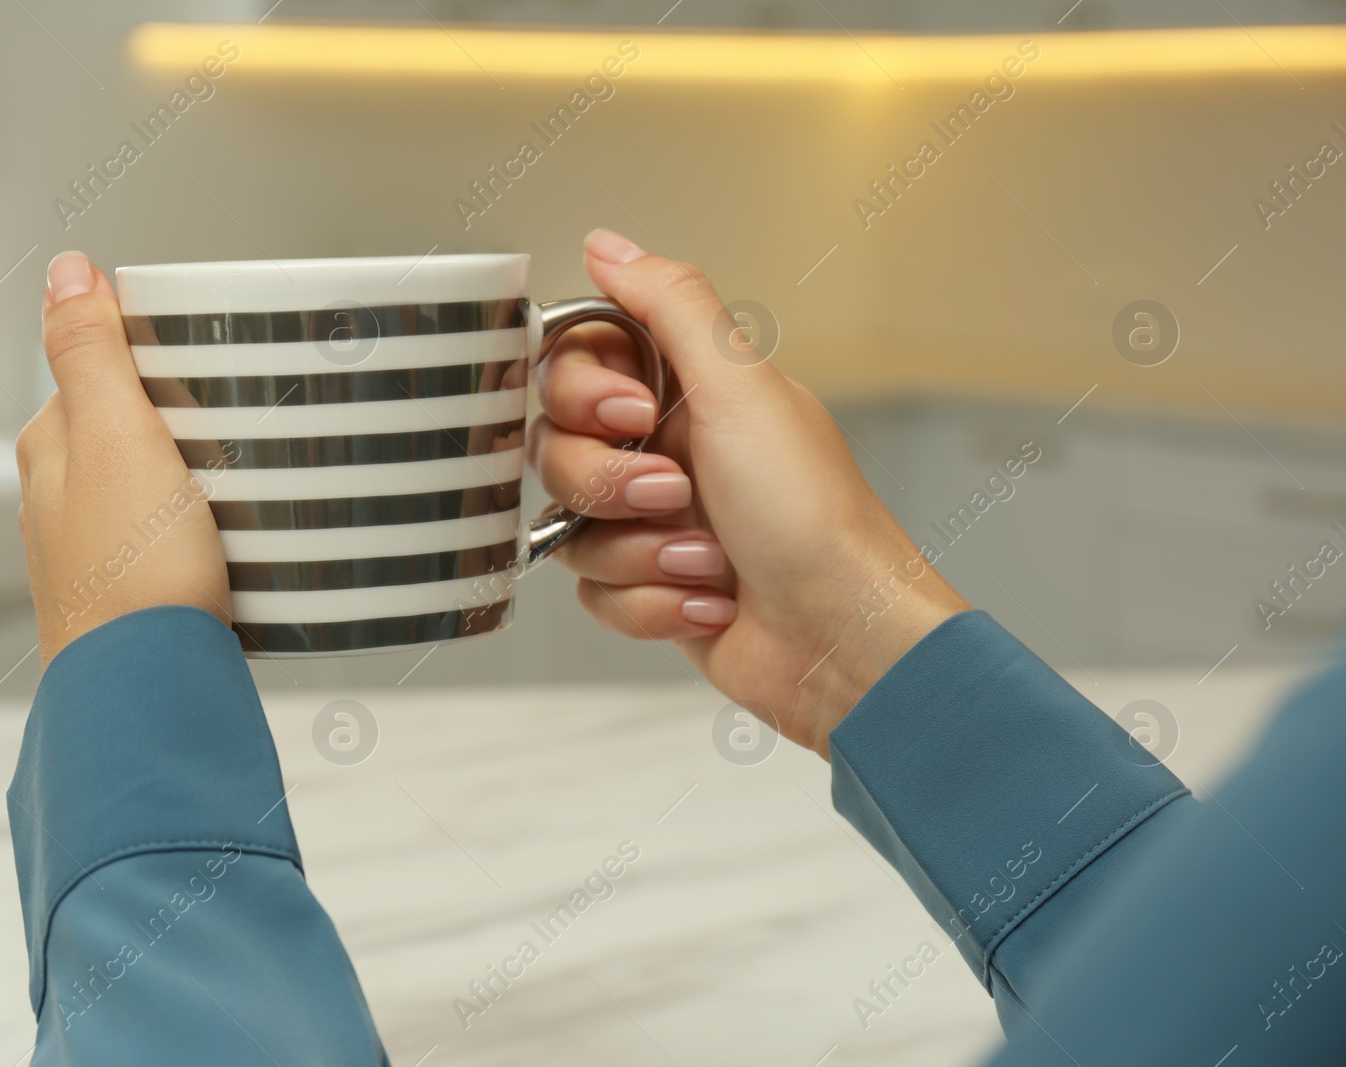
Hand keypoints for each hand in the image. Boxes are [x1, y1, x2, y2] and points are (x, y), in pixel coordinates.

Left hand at [16, 251, 230, 666]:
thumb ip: (89, 351)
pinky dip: (205, 531)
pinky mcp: (135, 595)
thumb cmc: (131, 571)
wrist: (146, 690)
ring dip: (200, 479)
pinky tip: (235, 543)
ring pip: (155, 487)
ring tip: (251, 484)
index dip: (155, 357)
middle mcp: (59, 499)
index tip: (212, 359)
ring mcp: (96, 551)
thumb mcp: (115, 435)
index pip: (99, 369)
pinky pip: (175, 541)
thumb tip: (65, 268)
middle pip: (131, 429)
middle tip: (246, 423)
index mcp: (50, 447)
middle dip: (185, 421)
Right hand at [528, 230, 969, 756]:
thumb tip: (608, 245)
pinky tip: (710, 602)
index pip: (576, 364)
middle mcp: (665, 449)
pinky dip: (650, 603)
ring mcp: (655, 523)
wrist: (842, 638)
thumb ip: (667, 304)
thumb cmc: (812, 516)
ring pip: (572, 526)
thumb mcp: (741, 388)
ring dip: (641, 552)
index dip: (583, 392)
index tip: (628, 410)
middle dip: (612, 484)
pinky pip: (594, 590)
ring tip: (710, 562)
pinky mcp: (651, 588)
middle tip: (677, 493)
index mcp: (687, 390)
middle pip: (557, 448)